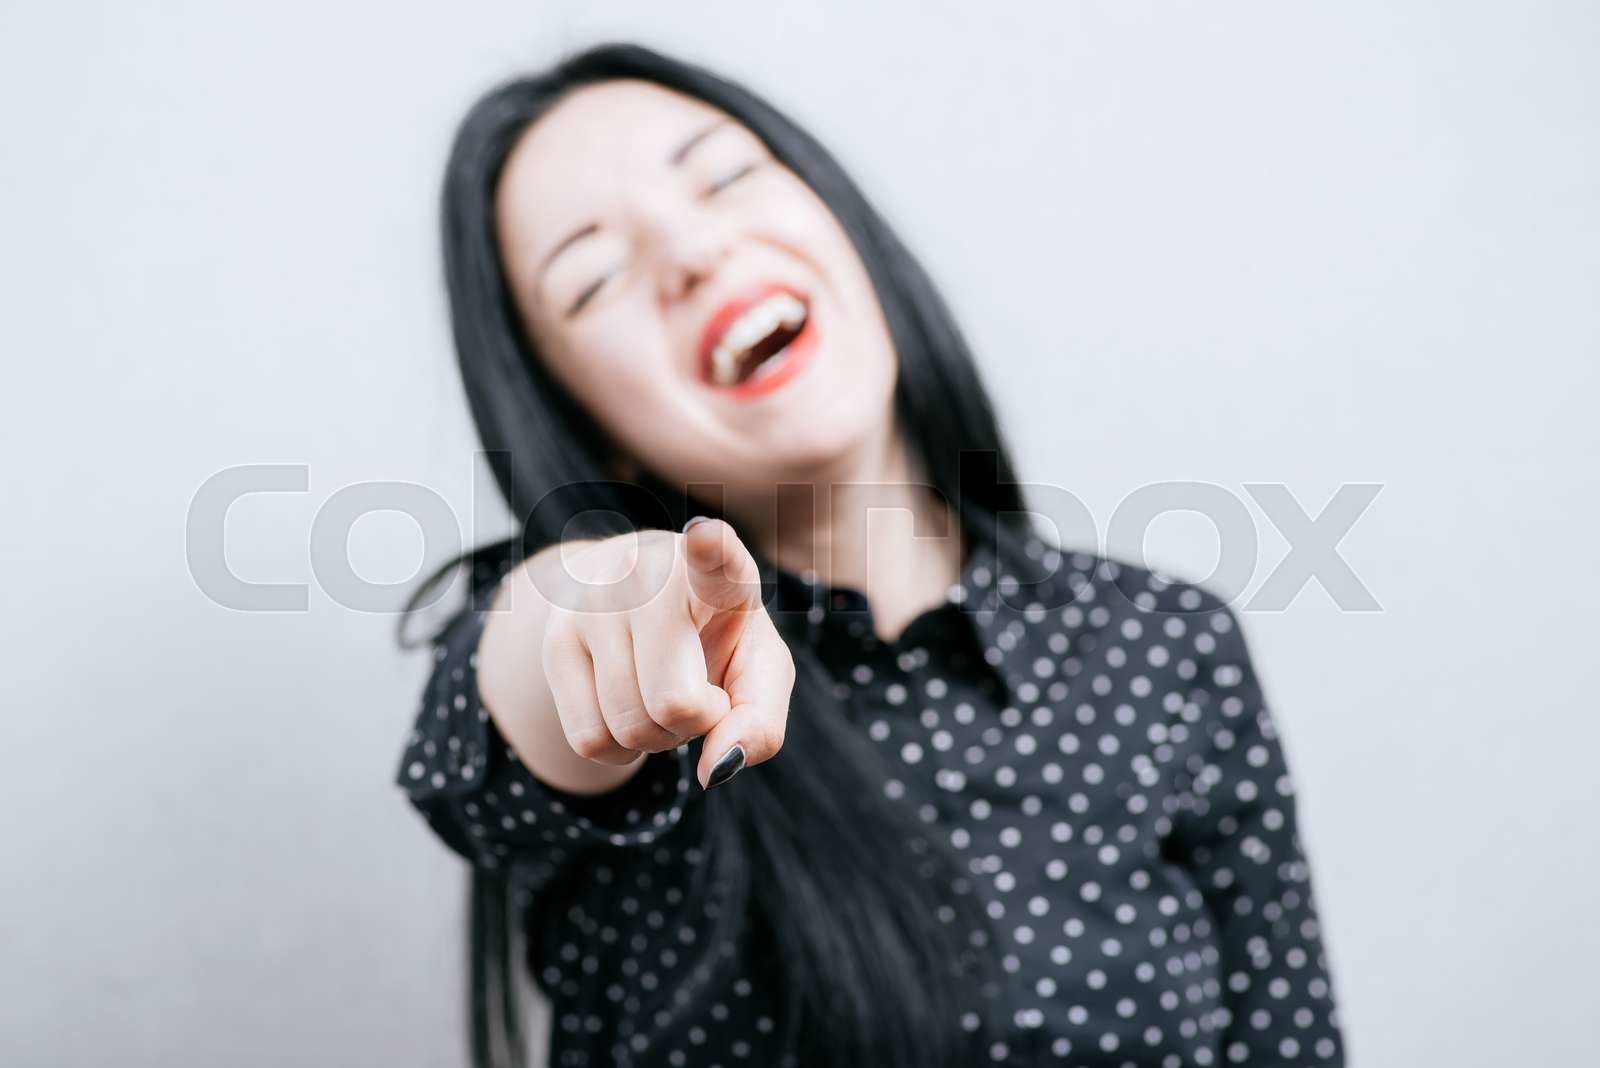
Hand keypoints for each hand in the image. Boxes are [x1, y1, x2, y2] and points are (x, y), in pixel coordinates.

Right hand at [539, 517, 794, 787]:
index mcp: (717, 571)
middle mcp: (647, 574)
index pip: (714, 557)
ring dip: (655, 738)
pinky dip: (618, 749)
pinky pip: (588, 740)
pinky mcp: (554, 640)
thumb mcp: (758, 671)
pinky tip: (627, 708)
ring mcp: (593, 605)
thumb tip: (718, 768)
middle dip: (693, 726)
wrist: (637, 599)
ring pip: (628, 727)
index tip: (707, 537)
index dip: (712, 549)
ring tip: (661, 692)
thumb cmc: (716, 636)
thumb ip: (760, 721)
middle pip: (674, 704)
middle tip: (698, 692)